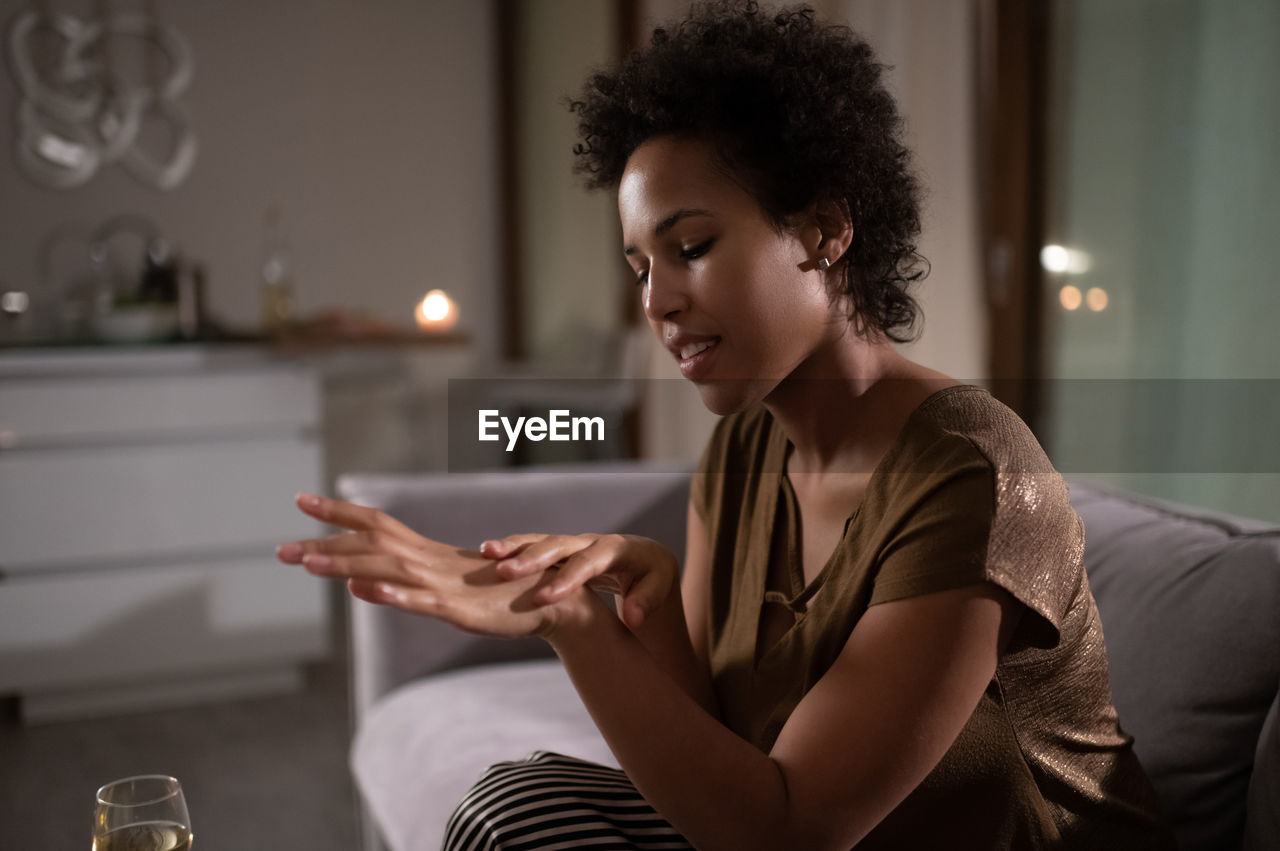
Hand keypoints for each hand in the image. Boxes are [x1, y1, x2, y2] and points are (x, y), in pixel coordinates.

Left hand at [276, 493, 593, 638]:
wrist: (549, 600)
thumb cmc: (495, 595)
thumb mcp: (438, 591)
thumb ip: (396, 586)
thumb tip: (354, 584)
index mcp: (423, 553)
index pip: (373, 524)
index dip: (337, 512)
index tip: (299, 501)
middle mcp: (428, 561)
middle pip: (370, 543)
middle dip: (324, 543)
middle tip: (281, 550)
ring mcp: (443, 584)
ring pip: (388, 569)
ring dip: (347, 564)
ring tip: (309, 563)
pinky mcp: (459, 610)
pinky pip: (423, 601)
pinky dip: (394, 594)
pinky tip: (366, 591)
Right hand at [480, 533, 677, 629]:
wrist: (645, 561)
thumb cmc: (652, 579)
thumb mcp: (659, 586)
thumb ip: (648, 600)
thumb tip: (634, 617)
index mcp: (617, 550)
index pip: (590, 562)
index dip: (568, 578)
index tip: (545, 597)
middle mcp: (590, 542)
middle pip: (559, 545)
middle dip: (532, 558)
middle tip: (504, 572)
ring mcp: (572, 545)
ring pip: (540, 541)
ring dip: (514, 546)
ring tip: (486, 554)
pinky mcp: (559, 552)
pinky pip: (532, 546)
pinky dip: (511, 549)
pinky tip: (485, 557)